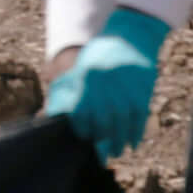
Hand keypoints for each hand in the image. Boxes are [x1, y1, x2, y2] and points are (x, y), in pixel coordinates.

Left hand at [41, 9, 170, 159]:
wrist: (130, 38)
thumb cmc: (98, 58)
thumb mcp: (79, 70)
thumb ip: (65, 92)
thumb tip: (49, 115)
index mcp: (86, 78)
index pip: (81, 113)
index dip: (82, 129)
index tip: (83, 138)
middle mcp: (106, 84)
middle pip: (103, 122)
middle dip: (101, 143)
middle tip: (100, 154)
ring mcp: (126, 88)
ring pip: (122, 124)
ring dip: (119, 143)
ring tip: (115, 152)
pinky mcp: (143, 92)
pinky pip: (140, 119)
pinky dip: (136, 134)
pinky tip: (131, 144)